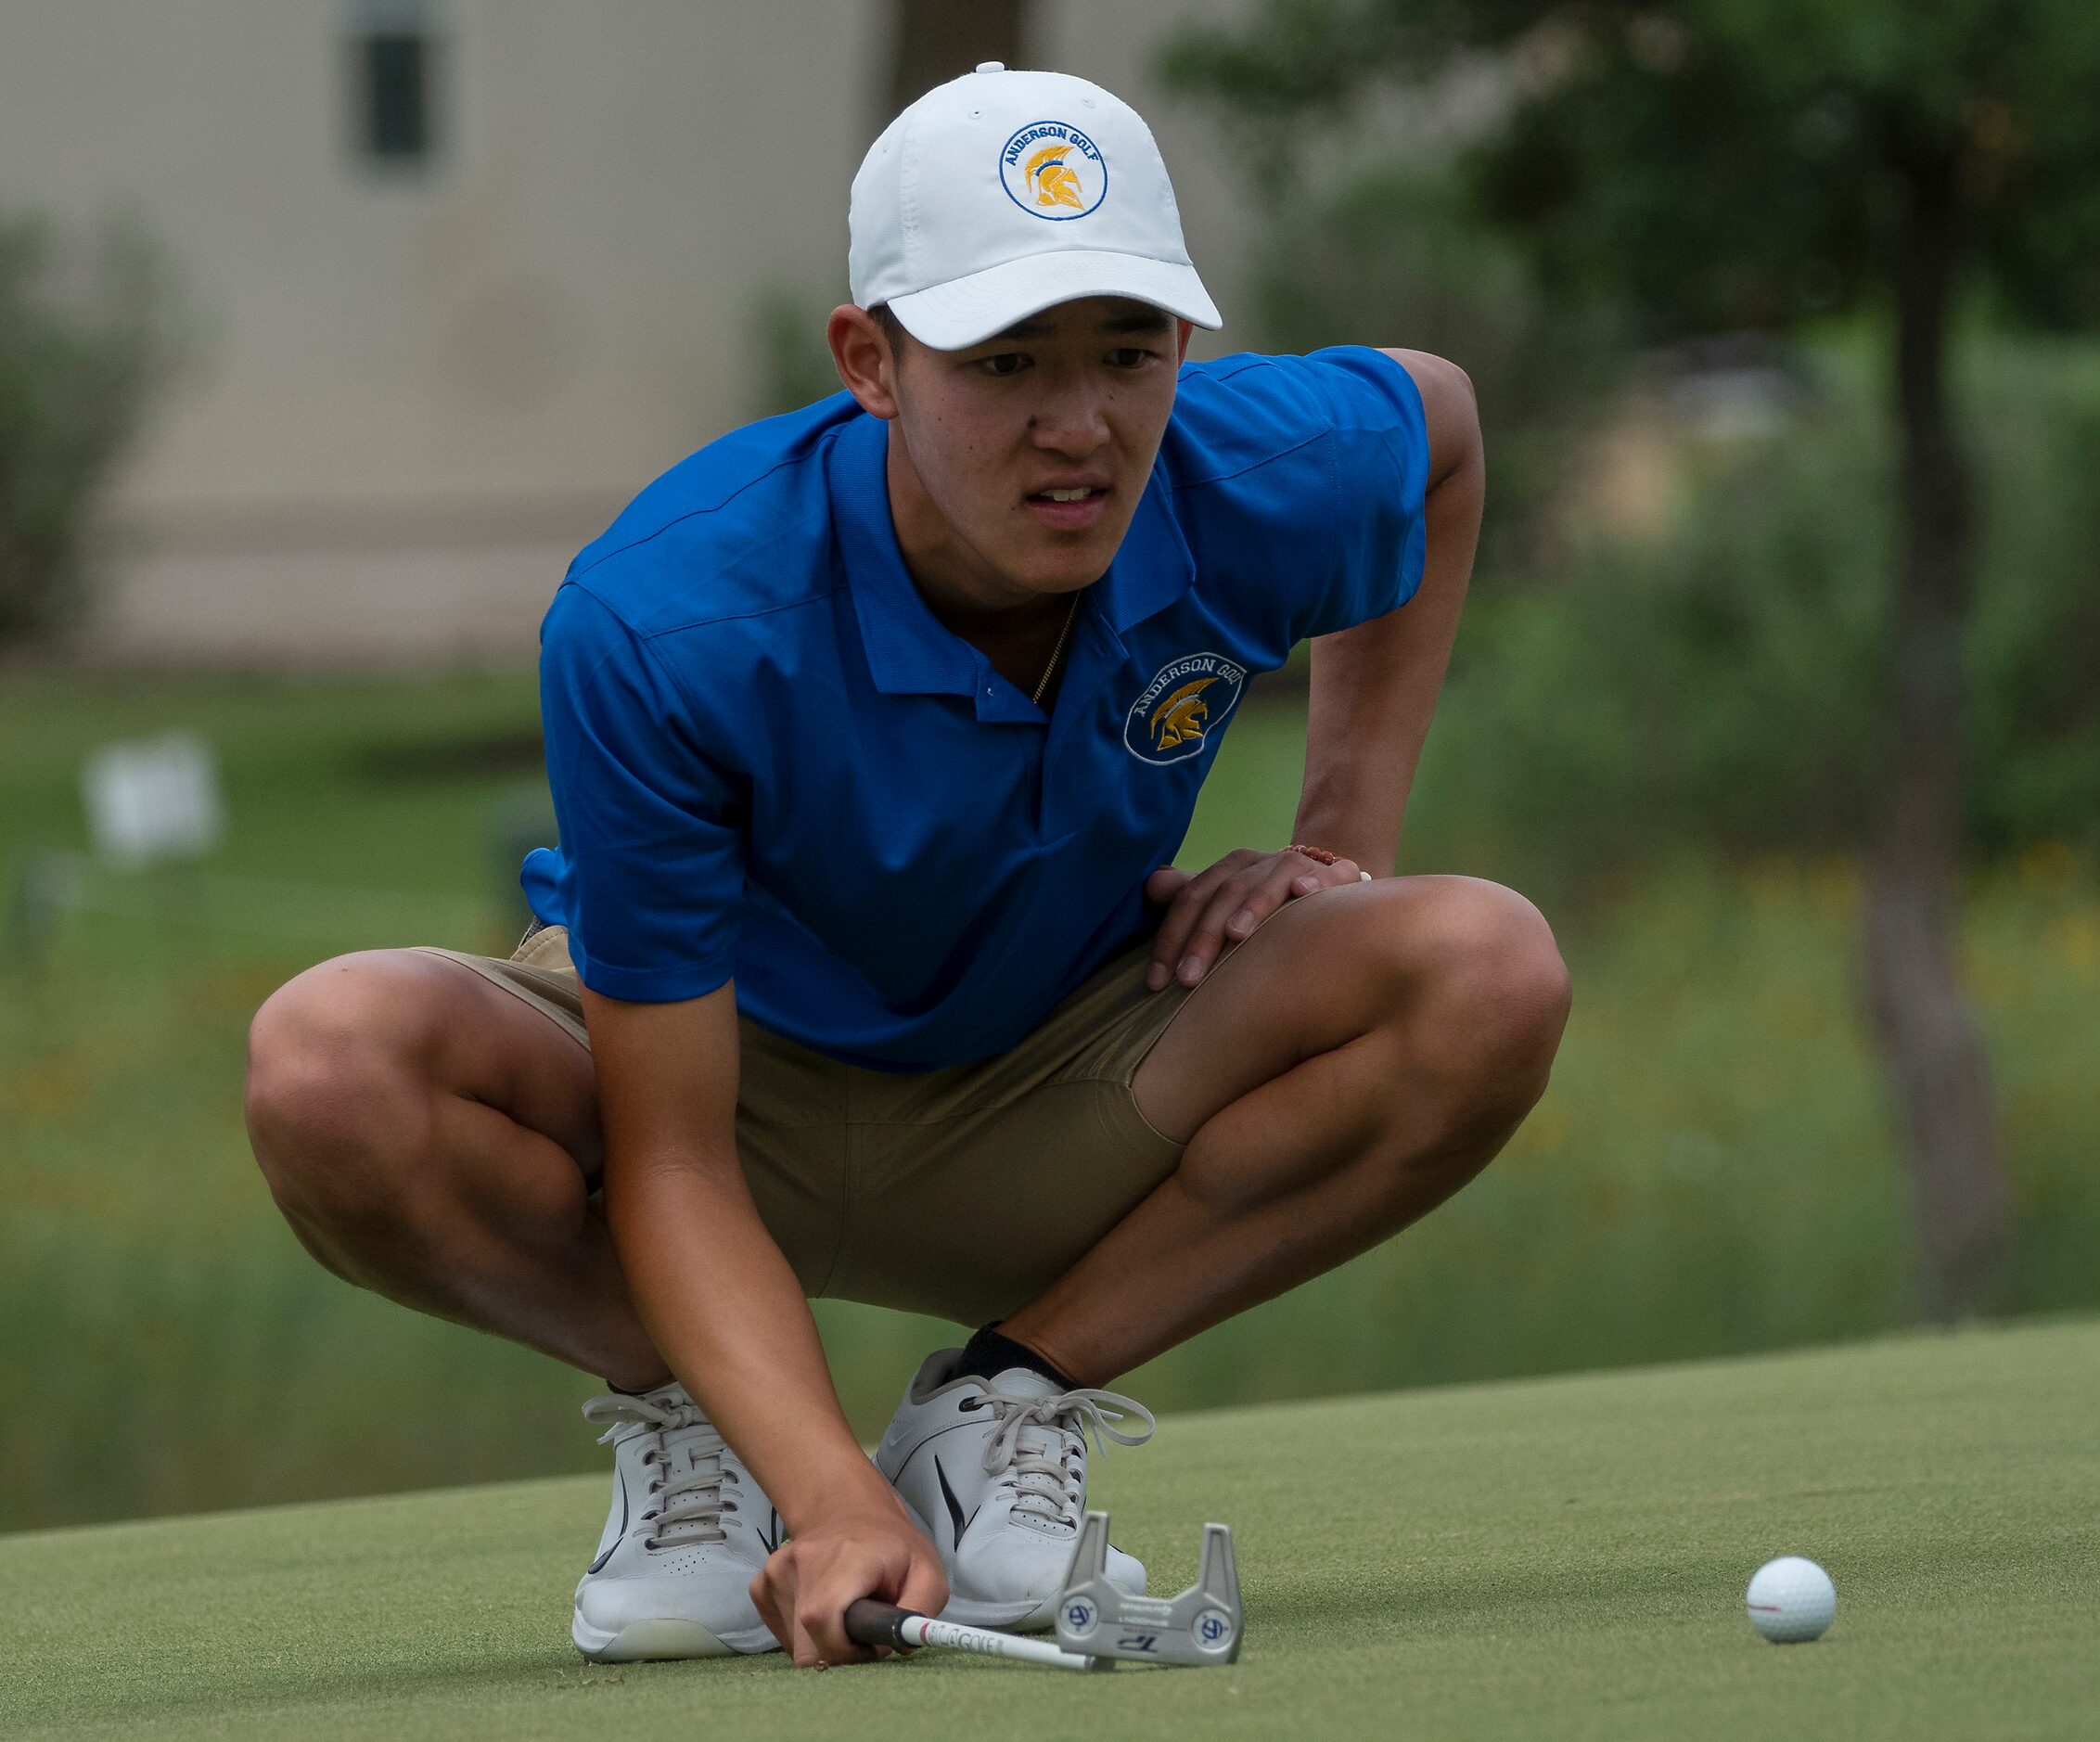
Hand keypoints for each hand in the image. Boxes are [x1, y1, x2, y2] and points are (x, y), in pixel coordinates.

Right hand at [749, 1482, 948, 1668]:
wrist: (850, 1512)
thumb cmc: (891, 1548)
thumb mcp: (927, 1572)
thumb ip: (920, 1610)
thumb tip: (902, 1645)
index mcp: (844, 1556)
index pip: (822, 1620)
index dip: (847, 1650)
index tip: (871, 1645)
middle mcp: (801, 1560)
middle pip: (808, 1647)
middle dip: (840, 1652)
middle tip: (863, 1631)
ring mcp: (775, 1572)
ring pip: (796, 1646)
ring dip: (824, 1643)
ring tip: (846, 1614)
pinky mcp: (760, 1585)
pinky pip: (783, 1635)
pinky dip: (805, 1636)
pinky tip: (825, 1611)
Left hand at [1143, 847, 1368, 990]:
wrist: (1325, 877)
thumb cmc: (1266, 899)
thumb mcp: (1226, 898)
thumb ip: (1190, 895)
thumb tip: (1150, 886)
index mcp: (1231, 868)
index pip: (1192, 898)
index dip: (1171, 936)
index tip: (1157, 980)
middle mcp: (1261, 862)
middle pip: (1225, 893)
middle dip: (1204, 936)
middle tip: (1187, 979)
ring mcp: (1300, 867)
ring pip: (1271, 880)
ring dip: (1252, 905)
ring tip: (1236, 934)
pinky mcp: (1338, 875)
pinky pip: (1330, 874)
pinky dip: (1316, 880)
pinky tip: (1303, 891)